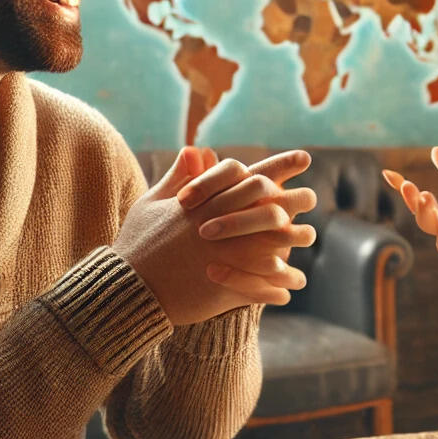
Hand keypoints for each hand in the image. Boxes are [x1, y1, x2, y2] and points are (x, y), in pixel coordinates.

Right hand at [114, 147, 315, 324]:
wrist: (126, 287)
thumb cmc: (137, 243)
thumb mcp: (153, 203)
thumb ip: (179, 177)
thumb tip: (196, 150)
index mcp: (203, 204)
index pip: (247, 176)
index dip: (279, 166)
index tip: (304, 158)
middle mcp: (217, 227)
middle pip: (269, 207)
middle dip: (294, 201)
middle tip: (312, 197)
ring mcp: (222, 257)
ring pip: (272, 245)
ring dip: (292, 241)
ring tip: (307, 236)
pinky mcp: (223, 287)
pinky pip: (262, 286)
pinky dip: (278, 285)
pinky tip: (291, 286)